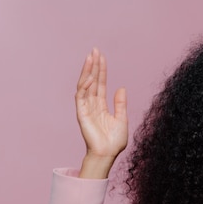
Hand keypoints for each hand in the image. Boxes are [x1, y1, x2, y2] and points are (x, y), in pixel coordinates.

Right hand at [75, 48, 127, 177]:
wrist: (108, 153)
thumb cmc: (114, 141)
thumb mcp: (122, 119)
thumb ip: (120, 104)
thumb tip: (121, 88)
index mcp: (102, 106)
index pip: (101, 84)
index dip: (101, 70)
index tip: (102, 57)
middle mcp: (92, 105)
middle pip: (92, 81)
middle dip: (93, 66)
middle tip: (95, 50)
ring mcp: (86, 108)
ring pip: (85, 85)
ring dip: (87, 71)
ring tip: (90, 57)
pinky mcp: (81, 113)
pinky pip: (81, 97)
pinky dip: (84, 86)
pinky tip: (89, 76)